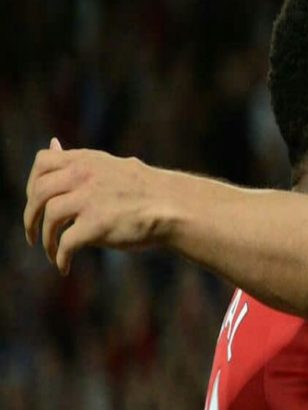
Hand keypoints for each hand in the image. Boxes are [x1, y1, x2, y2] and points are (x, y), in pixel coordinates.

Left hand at [24, 139, 164, 273]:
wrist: (175, 207)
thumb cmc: (145, 190)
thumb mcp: (109, 166)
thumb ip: (78, 161)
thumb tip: (53, 143)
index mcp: (86, 160)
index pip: (42, 163)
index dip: (32, 184)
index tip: (36, 203)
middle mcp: (84, 176)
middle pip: (39, 193)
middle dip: (30, 217)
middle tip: (33, 234)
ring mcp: (89, 200)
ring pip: (49, 219)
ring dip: (46, 240)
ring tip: (51, 252)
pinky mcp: (97, 225)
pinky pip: (66, 244)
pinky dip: (60, 258)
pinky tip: (64, 267)